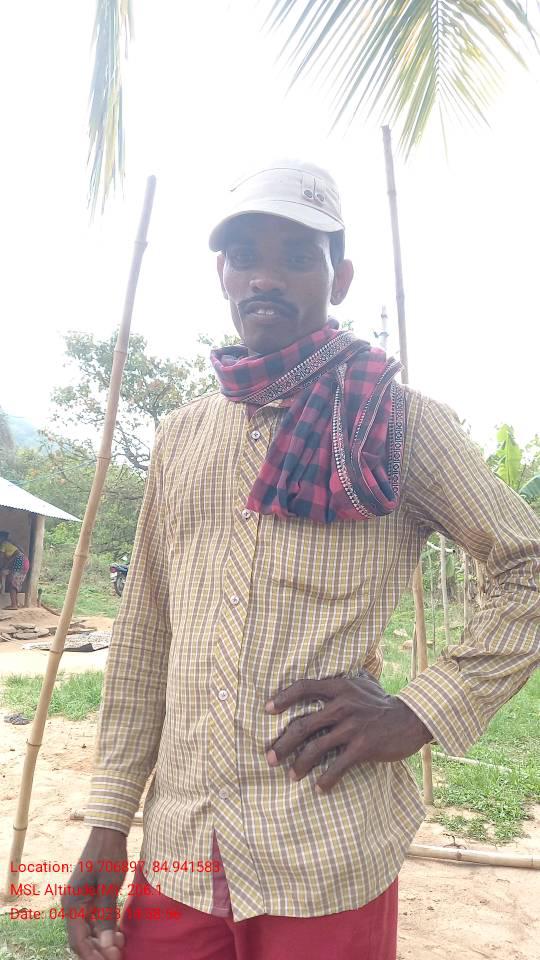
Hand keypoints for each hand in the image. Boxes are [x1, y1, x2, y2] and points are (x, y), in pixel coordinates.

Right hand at [62, 828, 126, 959]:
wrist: (109, 831)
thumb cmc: (108, 855)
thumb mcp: (109, 886)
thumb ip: (105, 916)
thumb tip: (104, 946)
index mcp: (72, 904)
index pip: (78, 940)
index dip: (92, 955)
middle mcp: (72, 906)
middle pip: (82, 939)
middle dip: (98, 951)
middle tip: (118, 956)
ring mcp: (81, 903)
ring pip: (89, 933)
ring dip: (103, 943)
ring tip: (120, 948)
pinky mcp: (90, 899)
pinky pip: (95, 922)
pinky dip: (105, 931)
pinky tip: (118, 936)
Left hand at [264, 672, 431, 792]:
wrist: (412, 719)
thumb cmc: (384, 702)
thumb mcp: (364, 683)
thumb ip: (345, 680)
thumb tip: (333, 673)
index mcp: (340, 687)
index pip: (304, 687)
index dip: (283, 697)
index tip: (267, 710)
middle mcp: (342, 705)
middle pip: (302, 724)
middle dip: (282, 743)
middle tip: (270, 757)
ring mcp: (352, 726)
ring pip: (315, 748)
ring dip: (299, 765)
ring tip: (290, 776)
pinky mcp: (362, 746)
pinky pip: (337, 766)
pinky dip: (326, 780)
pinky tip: (319, 788)